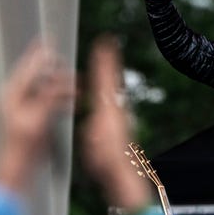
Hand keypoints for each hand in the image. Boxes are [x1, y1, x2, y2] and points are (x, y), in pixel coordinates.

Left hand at [0, 38, 74, 192]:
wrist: (19, 167)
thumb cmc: (22, 147)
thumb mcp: (37, 118)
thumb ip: (48, 97)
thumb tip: (59, 82)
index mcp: (12, 95)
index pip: (28, 68)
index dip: (39, 54)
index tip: (48, 40)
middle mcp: (16, 99)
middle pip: (37, 77)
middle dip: (55, 72)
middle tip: (69, 67)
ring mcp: (25, 109)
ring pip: (45, 89)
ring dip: (61, 87)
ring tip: (76, 84)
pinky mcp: (33, 118)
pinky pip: (49, 102)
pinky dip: (61, 100)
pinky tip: (73, 100)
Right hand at [82, 34, 150, 211]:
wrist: (121, 172)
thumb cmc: (106, 161)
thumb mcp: (95, 146)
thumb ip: (93, 134)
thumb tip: (93, 129)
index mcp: (108, 112)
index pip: (104, 81)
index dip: (103, 62)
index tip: (104, 44)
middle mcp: (115, 110)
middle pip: (110, 79)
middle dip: (108, 60)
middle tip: (109, 42)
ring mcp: (116, 116)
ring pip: (110, 88)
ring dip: (108, 72)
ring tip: (106, 57)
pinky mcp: (116, 124)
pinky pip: (109, 99)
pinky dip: (106, 88)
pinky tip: (104, 88)